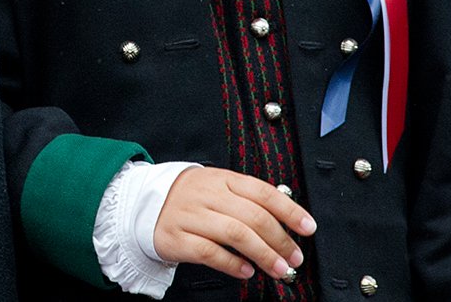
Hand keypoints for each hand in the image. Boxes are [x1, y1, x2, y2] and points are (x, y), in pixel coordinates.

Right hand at [153, 166, 316, 281]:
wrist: (142, 203)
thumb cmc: (189, 199)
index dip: (288, 210)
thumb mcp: (216, 188)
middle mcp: (205, 194)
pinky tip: (246, 271)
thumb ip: (246, 199)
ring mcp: (189, 215)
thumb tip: (286, 220)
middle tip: (294, 257)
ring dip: (263, 254)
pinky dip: (232, 263)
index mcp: (220, 179)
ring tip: (278, 269)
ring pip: (234, 233)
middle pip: (251, 215)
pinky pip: (209, 252)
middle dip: (280, 240)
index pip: (261, 191)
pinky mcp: (176, 237)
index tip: (307, 227)